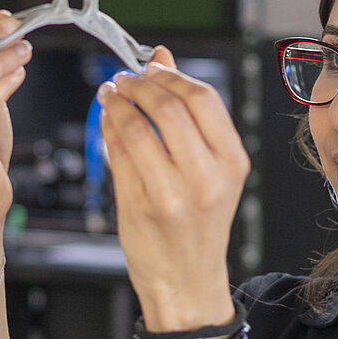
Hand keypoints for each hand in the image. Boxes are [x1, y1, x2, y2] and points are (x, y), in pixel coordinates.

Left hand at [96, 48, 246, 329]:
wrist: (187, 280)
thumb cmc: (198, 223)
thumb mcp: (209, 167)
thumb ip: (188, 113)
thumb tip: (162, 58)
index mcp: (232, 162)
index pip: (203, 100)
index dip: (171, 76)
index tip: (151, 68)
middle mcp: (206, 178)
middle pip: (169, 109)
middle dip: (140, 85)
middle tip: (124, 78)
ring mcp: (171, 195)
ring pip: (137, 130)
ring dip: (116, 105)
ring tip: (110, 96)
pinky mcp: (139, 207)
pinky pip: (117, 156)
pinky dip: (107, 131)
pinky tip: (105, 122)